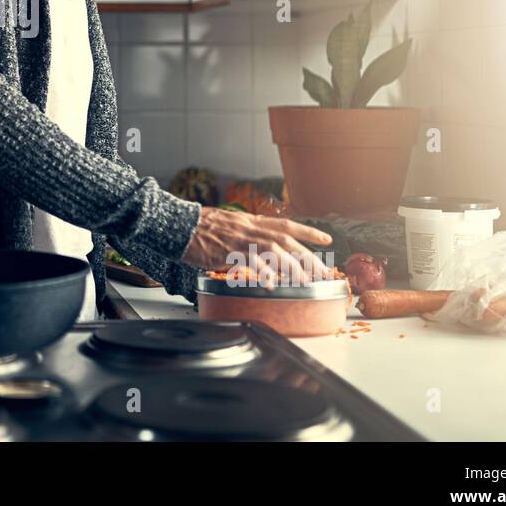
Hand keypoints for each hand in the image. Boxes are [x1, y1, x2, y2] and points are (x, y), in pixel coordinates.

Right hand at [181, 206, 334, 285]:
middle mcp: (249, 228)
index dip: (308, 232)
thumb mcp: (227, 227)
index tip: (326, 239)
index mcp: (250, 221)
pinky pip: (251, 261)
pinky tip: (273, 284)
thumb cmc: (198, 228)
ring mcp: (240, 238)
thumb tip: (255, 251)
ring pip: (274, 250)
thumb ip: (244, 236)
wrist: (179, 224)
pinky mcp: (228, 249)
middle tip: (323, 272)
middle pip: (286, 240)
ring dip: (291, 266)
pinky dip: (263, 272)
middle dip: (308, 256)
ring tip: (305, 281)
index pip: (286, 224)